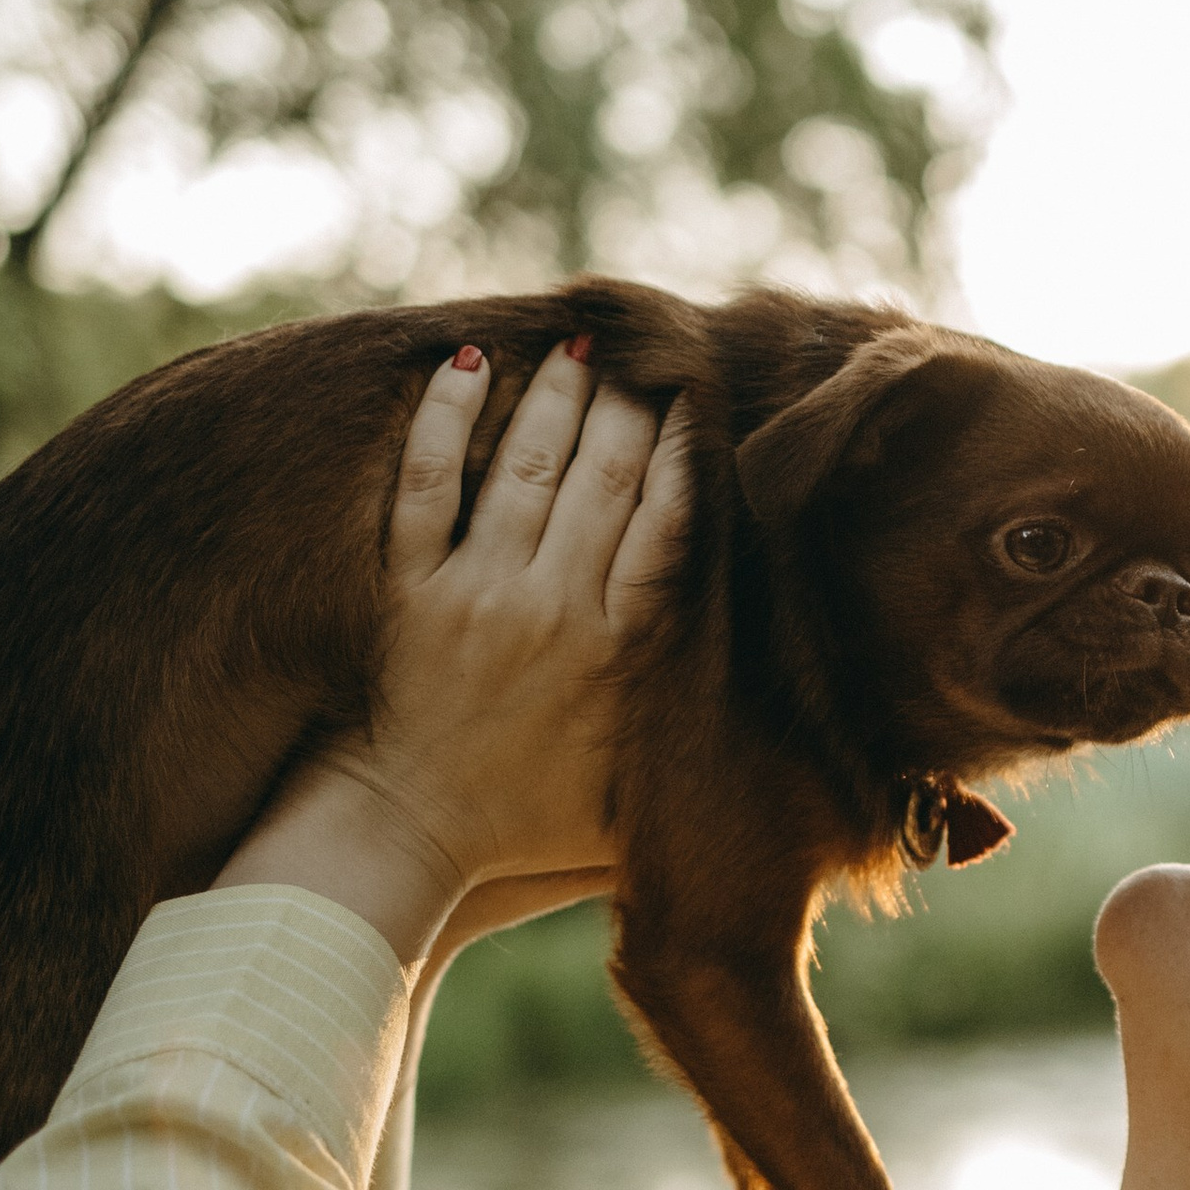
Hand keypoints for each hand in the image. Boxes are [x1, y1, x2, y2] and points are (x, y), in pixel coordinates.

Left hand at [217, 337, 687, 967]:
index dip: (685, 452)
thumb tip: (789, 730)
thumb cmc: (526, 831)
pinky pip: (427, 487)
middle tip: (648, 351)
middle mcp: (553, 610)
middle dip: (630, 404)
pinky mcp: (408, 593)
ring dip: (555, 397)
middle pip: (604, 479)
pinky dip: (446, 422)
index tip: (699, 400)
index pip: (668, 525)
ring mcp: (475, 594)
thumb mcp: (639, 798)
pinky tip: (467, 368)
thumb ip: (698, 743)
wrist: (401, 844)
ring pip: (526, 468)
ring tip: (579, 345)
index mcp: (621, 654)